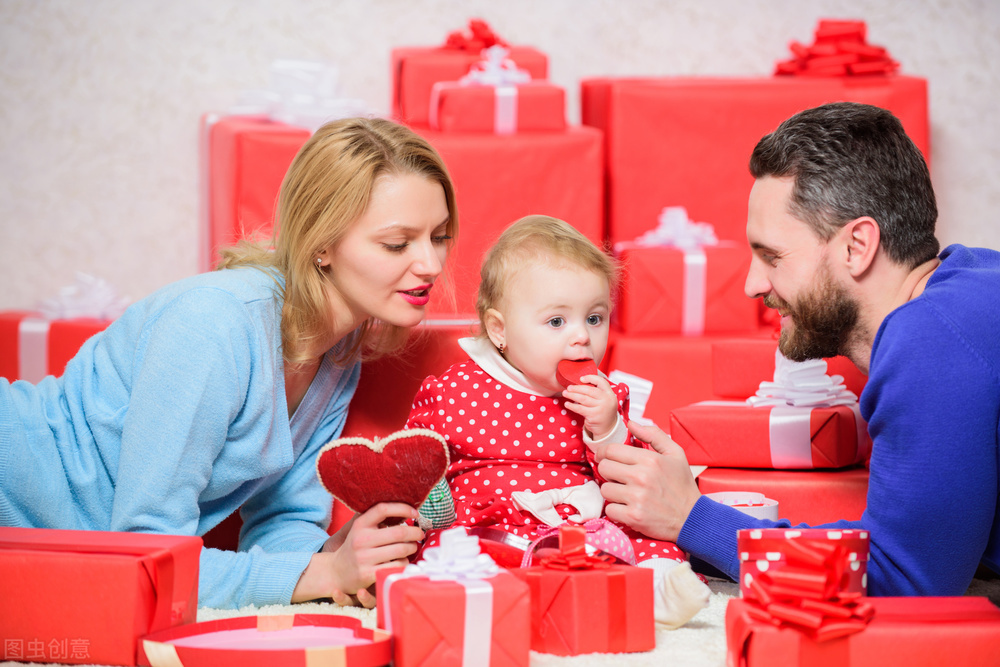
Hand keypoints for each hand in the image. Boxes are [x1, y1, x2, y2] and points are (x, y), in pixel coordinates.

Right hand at [292, 502, 422, 605]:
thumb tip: (406, 509)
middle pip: (398, 532)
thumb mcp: (360, 529)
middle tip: (420, 534)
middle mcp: (361, 539)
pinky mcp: (368, 574)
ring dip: (412, 548)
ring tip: (412, 547)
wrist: (336, 572)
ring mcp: (364, 558)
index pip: (382, 509)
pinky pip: (397, 566)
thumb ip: (377, 519)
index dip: (402, 508)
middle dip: (415, 532)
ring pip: (401, 550)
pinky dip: (405, 563)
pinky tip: (402, 561)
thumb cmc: (355, 547)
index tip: (415, 512)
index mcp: (360, 525)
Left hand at [563, 373, 618, 439]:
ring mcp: (601, 408)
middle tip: (568, 387)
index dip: (591, 378)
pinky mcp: (593, 416)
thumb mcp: (604, 400)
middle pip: (589, 390)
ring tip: (565, 393)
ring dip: (572, 395)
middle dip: (577, 388)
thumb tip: (580, 382)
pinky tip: (567, 404)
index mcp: (609, 393)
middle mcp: (607, 400)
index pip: (601, 382)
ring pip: (583, 399)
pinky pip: (580, 409)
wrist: (607, 428)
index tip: (581, 378)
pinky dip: (572, 406)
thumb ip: (597, 392)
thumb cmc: (602, 410)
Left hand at [596, 421, 700, 541]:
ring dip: (613, 492)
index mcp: (650, 460)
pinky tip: (629, 508)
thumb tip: (631, 424)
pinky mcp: (633, 517)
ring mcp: (636, 498)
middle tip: (619, 477)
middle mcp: (641, 477)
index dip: (604, 453)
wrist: (692, 518)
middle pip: (604, 468)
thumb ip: (653, 435)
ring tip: (627, 493)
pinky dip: (616, 510)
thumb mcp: (675, 454)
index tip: (605, 458)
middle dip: (609, 472)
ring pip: (605, 489)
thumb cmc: (682, 485)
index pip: (611, 450)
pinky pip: (609, 509)